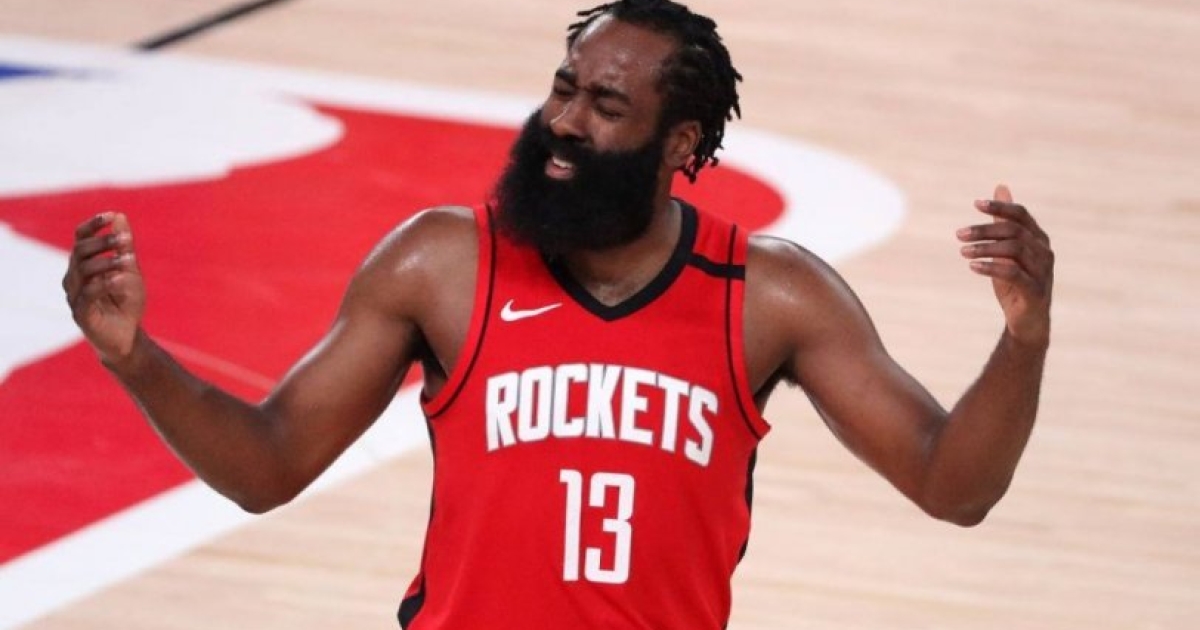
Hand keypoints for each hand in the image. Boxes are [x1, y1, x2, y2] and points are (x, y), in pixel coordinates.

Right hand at [62, 212, 145, 362]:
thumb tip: (120, 216)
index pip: (79, 238)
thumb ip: (124, 247)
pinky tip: (121, 278)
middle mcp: (74, 278)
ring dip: (107, 261)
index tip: (111, 216)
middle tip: (125, 240)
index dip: (92, 225)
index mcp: (83, 265)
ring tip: (128, 260)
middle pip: (79, 252)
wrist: (127, 336)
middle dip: (103, 243)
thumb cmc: (126, 302)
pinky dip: (105, 283)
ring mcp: (74, 296)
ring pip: (82, 271)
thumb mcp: (130, 270)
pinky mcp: (80, 314)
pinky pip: (88, 294)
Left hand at [957, 185, 1053, 346]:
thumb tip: (1001, 188)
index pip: (1021, 215)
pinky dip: (991, 267)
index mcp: (1038, 239)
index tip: (975, 204)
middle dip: (985, 230)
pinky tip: (972, 266)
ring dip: (985, 248)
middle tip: (959, 234)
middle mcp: (1044, 252)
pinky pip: (1013, 272)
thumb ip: (1003, 222)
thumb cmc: (1016, 283)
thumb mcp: (1006, 250)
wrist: (1027, 321)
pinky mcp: (1035, 290)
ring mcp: (1043, 271)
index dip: (1000, 207)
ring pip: (1014, 249)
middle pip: (1014, 231)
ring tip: (962, 251)